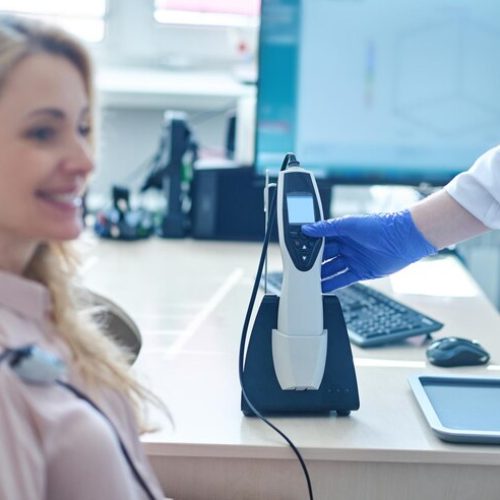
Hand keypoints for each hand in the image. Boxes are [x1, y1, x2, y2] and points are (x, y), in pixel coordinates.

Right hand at [302, 209, 436, 291]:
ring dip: (320, 275)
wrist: (403, 239)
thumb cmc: (379, 226)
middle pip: (324, 256)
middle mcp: (346, 245)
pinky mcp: (361, 271)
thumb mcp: (349, 224)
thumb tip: (308, 228)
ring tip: (307, 281)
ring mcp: (353, 259)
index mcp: (341, 232)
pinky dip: (332, 284)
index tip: (297, 252)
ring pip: (331, 269)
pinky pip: (343, 279)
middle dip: (313, 263)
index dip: (310, 246)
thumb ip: (327, 227)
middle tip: (300, 269)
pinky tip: (322, 288)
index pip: (320, 240)